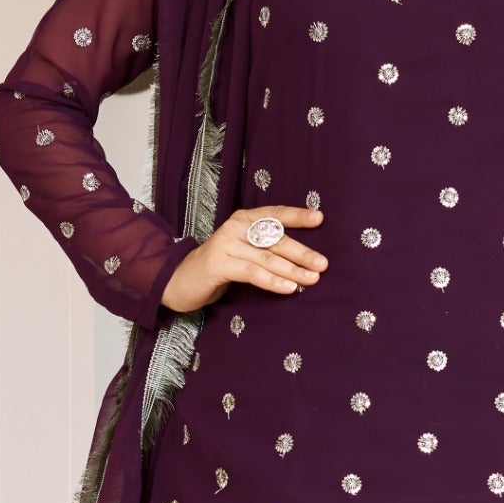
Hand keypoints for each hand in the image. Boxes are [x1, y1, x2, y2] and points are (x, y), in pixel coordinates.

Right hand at [162, 206, 326, 311]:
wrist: (180, 280)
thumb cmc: (220, 266)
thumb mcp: (244, 250)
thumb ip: (265, 247)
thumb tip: (305, 257)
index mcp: (244, 219)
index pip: (275, 214)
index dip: (298, 216)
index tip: (320, 219)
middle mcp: (235, 227)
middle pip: (275, 238)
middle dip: (302, 252)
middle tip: (323, 264)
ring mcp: (225, 244)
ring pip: (266, 257)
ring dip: (292, 270)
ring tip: (312, 279)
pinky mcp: (218, 264)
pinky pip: (251, 272)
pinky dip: (272, 281)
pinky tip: (288, 288)